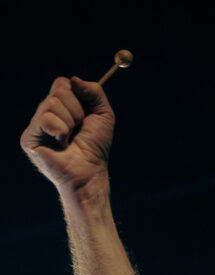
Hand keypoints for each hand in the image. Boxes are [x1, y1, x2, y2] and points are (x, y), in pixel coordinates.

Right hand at [21, 77, 113, 196]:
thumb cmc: (96, 146)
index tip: (87, 114)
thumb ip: (95, 92)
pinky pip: (46, 119)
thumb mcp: (104, 115)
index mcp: (60, 106)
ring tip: (70, 139)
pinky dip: (60, 131)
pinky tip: (61, 144)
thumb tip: (74, 79)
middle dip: (77, 110)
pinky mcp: (28, 136)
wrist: (90, 171)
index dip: (79, 96)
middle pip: (59, 89)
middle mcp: (45, 112)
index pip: (63, 82)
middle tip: (78, 129)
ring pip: (52, 104)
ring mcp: (35, 124)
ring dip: (70, 123)